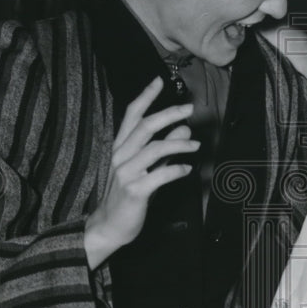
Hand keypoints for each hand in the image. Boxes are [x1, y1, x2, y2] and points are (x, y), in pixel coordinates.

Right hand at [84, 77, 199, 268]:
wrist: (110, 226)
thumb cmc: (129, 195)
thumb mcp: (148, 168)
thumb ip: (165, 148)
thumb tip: (184, 128)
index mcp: (121, 147)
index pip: (132, 115)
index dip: (146, 97)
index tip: (159, 80)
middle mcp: (121, 156)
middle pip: (145, 126)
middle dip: (169, 114)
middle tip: (189, 108)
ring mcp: (126, 173)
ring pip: (154, 149)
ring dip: (179, 144)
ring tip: (196, 145)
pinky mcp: (134, 191)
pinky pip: (159, 175)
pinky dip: (176, 170)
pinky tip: (187, 170)